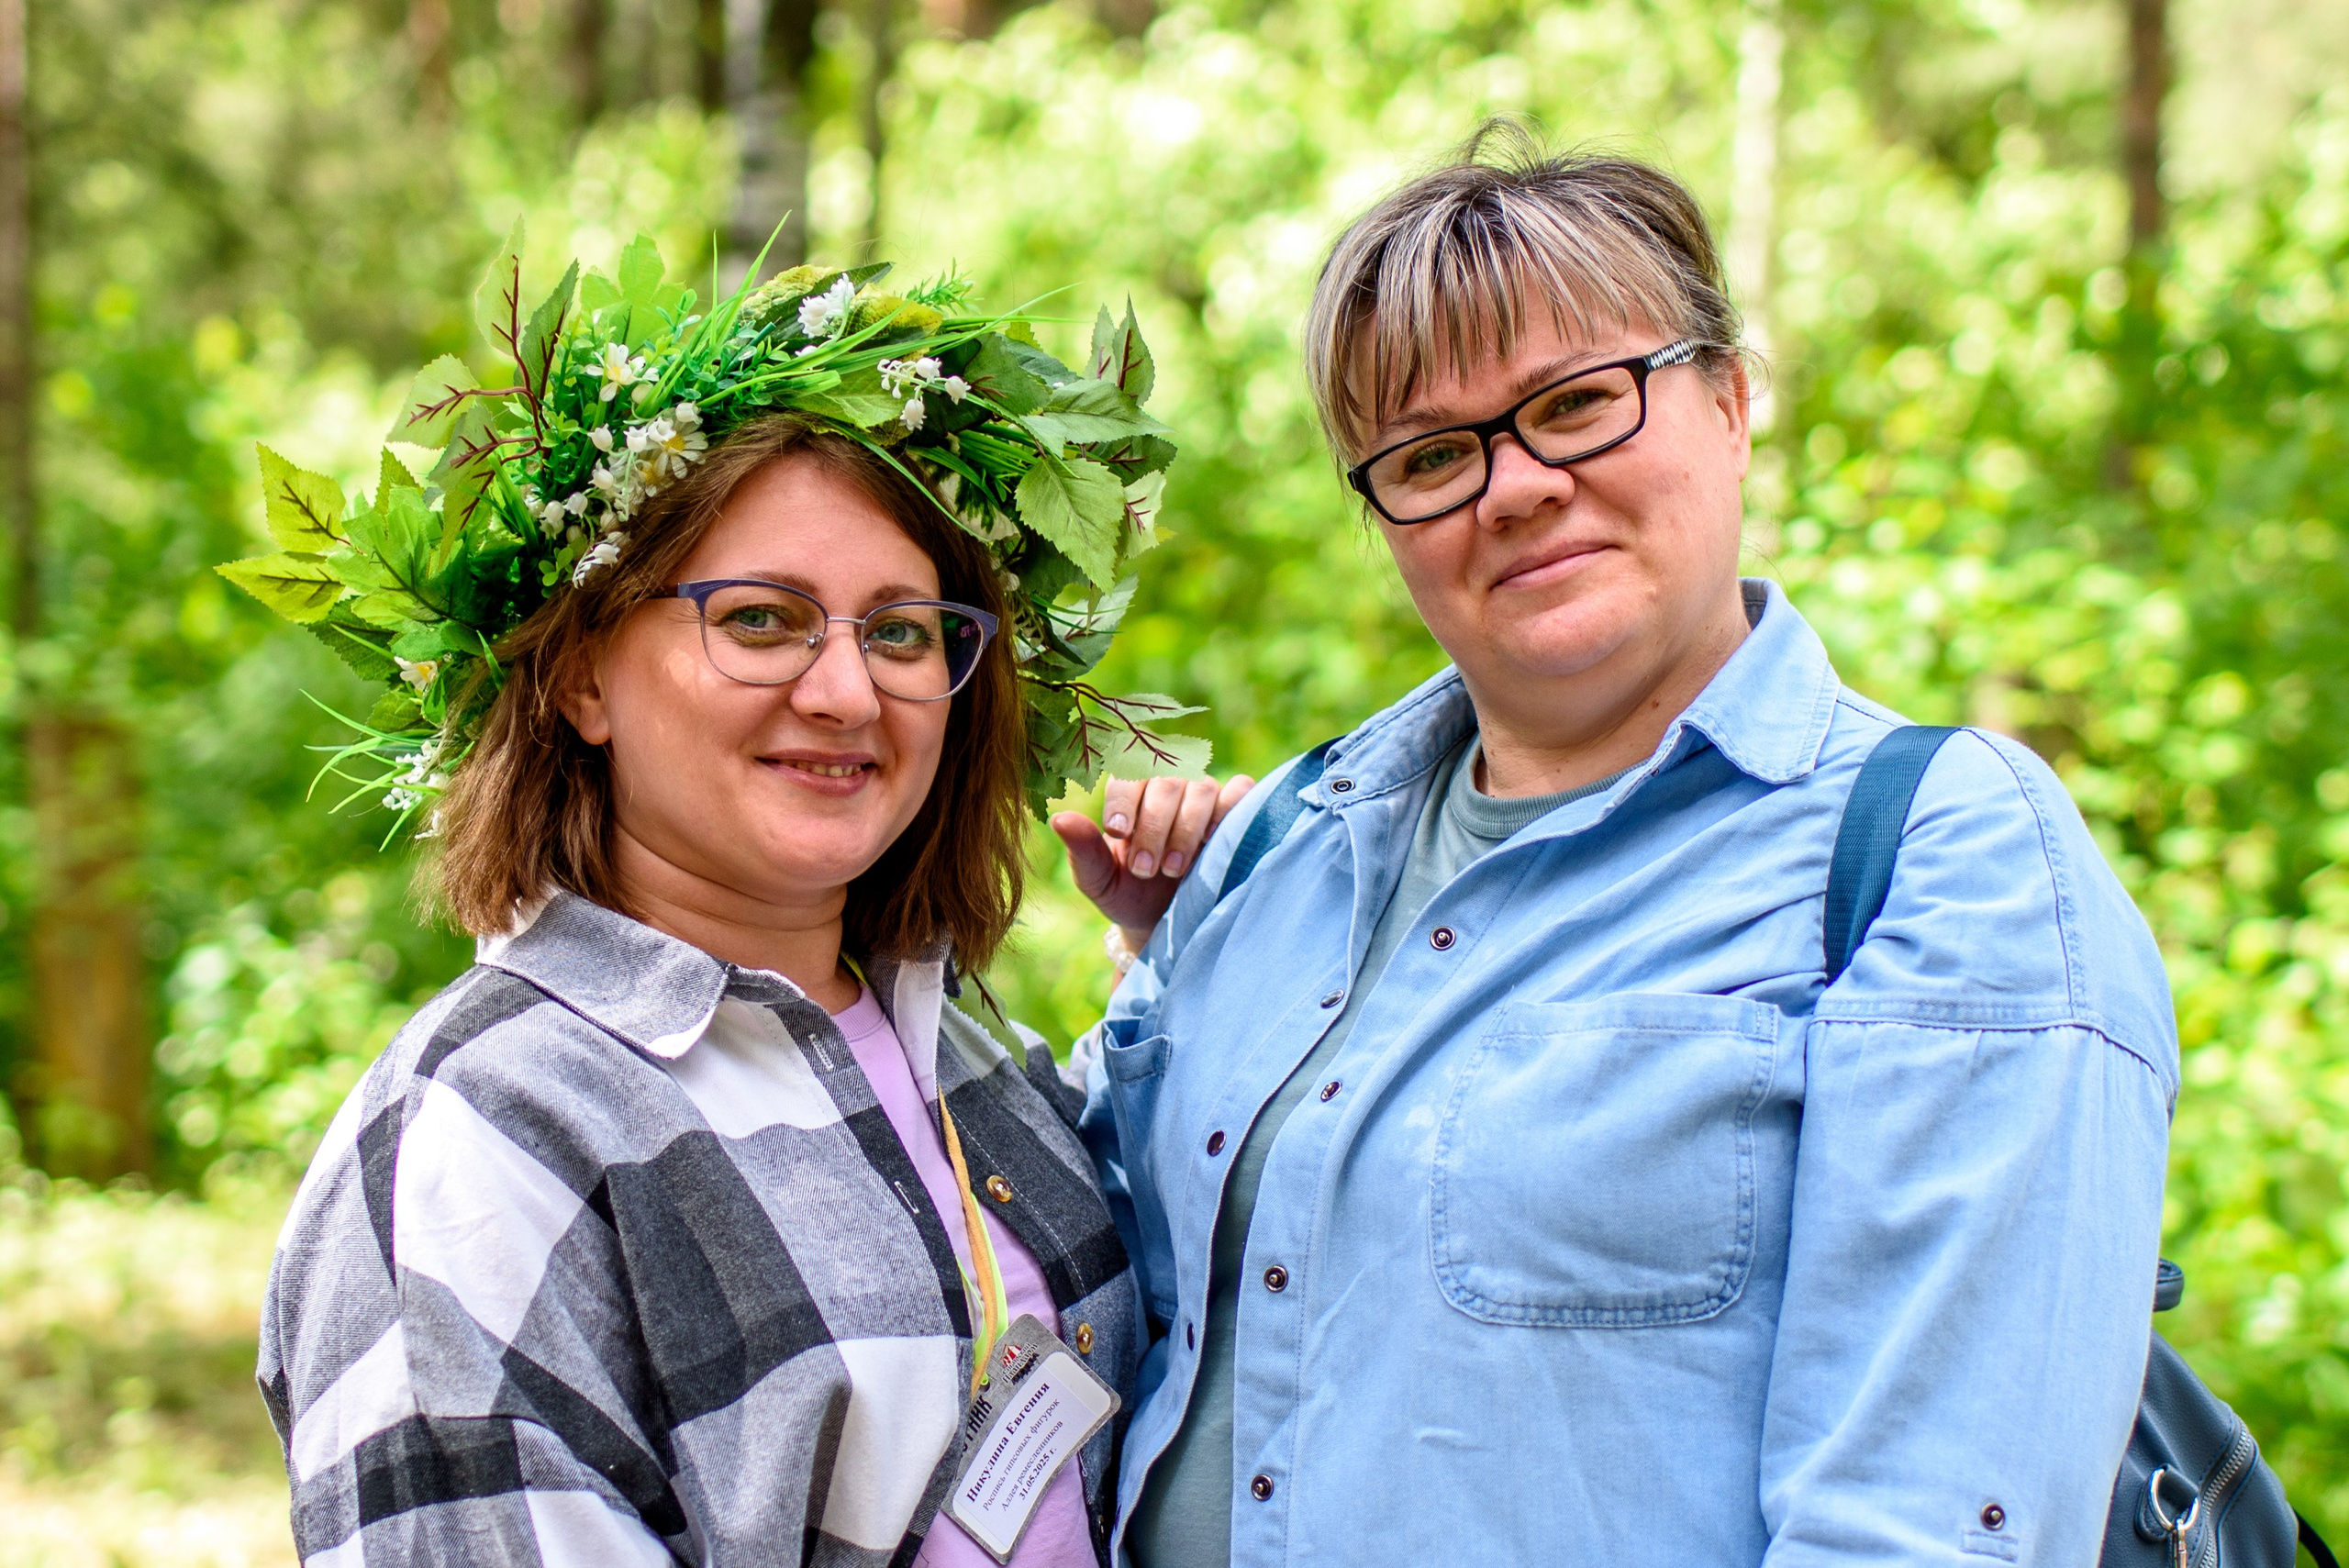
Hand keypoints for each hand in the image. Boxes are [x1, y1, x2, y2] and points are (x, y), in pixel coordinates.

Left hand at [1052, 774, 1256, 948]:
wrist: (1163, 918)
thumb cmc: (1126, 891)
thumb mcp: (1098, 879)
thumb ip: (1082, 849)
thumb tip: (1060, 819)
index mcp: (1129, 790)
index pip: (1127, 776)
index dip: (1125, 801)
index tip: (1119, 832)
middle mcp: (1167, 783)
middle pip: (1166, 783)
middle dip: (1155, 828)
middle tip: (1145, 870)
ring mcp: (1203, 792)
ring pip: (1202, 788)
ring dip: (1188, 829)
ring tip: (1174, 870)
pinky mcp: (1236, 806)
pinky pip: (1241, 791)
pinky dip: (1231, 810)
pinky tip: (1214, 842)